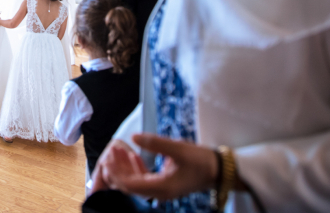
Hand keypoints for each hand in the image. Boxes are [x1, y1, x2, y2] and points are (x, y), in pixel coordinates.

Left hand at [98, 134, 217, 200]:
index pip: (130, 184)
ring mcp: (162, 190)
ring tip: (119, 149)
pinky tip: (132, 155)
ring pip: (136, 182)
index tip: (109, 157)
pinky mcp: (165, 184)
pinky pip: (145, 179)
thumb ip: (154, 143)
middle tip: (111, 151)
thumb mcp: (178, 148)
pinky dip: (136, 168)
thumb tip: (134, 137)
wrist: (219, 170)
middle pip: (130, 185)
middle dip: (118, 169)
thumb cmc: (201, 160)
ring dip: (126, 167)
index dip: (116, 172)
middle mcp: (159, 192)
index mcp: (162, 187)